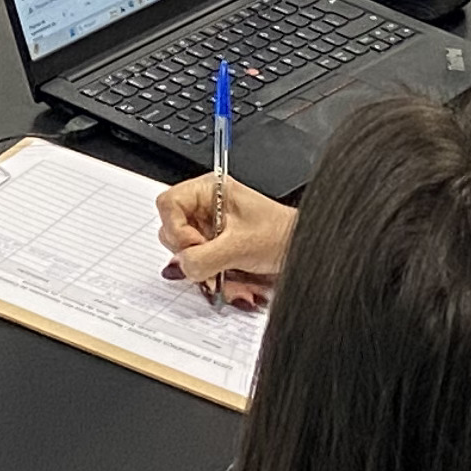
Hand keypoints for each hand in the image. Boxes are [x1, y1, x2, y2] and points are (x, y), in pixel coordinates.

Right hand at [155, 173, 293, 304]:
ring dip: (203, 271)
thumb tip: (181, 267)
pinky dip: (212, 278)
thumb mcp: (239, 246)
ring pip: (184, 253)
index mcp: (209, 189)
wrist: (302, 251)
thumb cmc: (281, 234)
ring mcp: (208, 229)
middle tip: (212, 263)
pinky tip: (232, 280)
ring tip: (227, 275)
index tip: (196, 246)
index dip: (177, 229)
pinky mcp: (214, 249)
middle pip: (172, 231)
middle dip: (191, 254)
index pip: (168, 205)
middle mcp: (205, 206)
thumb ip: (203, 257)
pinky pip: (198, 266)